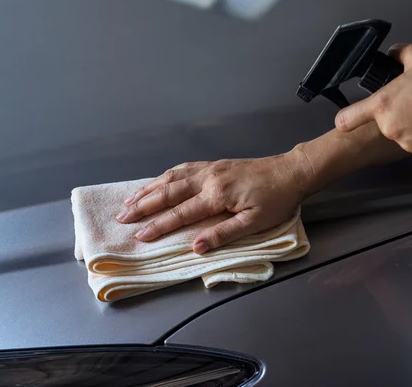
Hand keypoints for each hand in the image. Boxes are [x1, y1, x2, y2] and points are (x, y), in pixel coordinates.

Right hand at [115, 153, 309, 253]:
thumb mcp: (254, 222)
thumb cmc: (276, 200)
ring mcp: (209, 168)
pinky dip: (164, 176)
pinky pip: (182, 168)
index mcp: (217, 195)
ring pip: (171, 177)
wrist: (290, 171)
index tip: (138, 236)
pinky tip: (157, 182)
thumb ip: (223, 234)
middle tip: (121, 216)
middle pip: (168, 192)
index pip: (180, 213)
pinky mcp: (213, 164)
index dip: (158, 225)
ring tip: (130, 199)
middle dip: (142, 205)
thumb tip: (195, 247)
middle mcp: (207, 178)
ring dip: (149, 188)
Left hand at [335, 43, 411, 162]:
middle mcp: (391, 128)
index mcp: (383, 105)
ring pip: (406, 136)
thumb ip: (398, 55)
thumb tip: (391, 56)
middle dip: (398, 115)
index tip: (346, 121)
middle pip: (386, 124)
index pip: (346, 120)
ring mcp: (408, 144)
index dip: (345, 119)